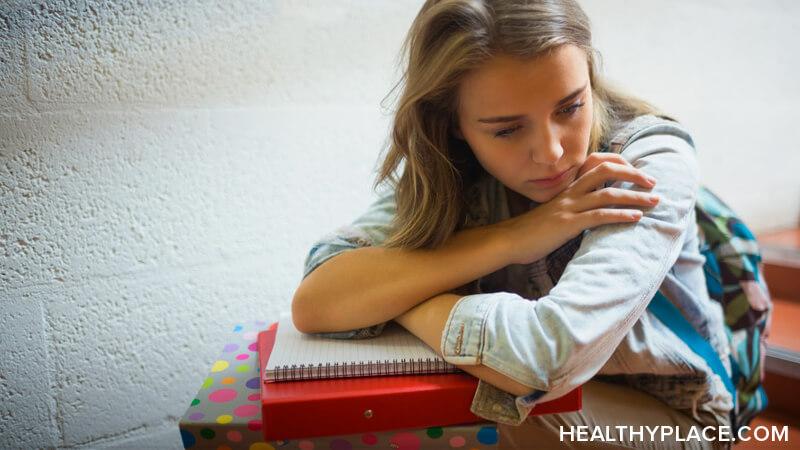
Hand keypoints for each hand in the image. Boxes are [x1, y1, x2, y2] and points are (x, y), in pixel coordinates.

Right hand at [498, 152, 658, 264]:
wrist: (509, 241)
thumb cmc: (531, 233)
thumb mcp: (554, 216)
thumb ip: (572, 210)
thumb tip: (591, 216)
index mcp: (567, 190)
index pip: (596, 167)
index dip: (620, 166)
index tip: (637, 174)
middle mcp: (570, 194)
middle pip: (606, 173)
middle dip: (633, 175)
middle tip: (653, 183)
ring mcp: (569, 208)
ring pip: (607, 194)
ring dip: (634, 197)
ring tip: (654, 202)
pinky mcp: (568, 224)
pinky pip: (599, 216)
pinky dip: (620, 215)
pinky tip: (636, 218)